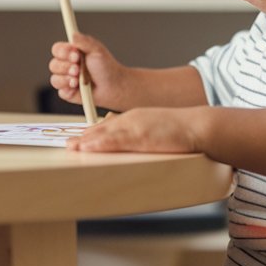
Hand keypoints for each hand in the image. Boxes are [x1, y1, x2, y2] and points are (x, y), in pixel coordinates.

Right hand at [48, 34, 124, 110]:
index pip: (57, 50)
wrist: (113, 85)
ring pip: (55, 80)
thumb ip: (84, 41)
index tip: (75, 55)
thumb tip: (72, 34)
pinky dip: (68, 91)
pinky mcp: (68, 93)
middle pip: (53, 65)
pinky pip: (61, 92)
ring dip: (66, 80)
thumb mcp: (97, 50)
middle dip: (65, 67)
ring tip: (79, 81)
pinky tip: (78, 90)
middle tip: (77, 69)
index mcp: (71, 53)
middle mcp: (66, 66)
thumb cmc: (106, 67)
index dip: (63, 52)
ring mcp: (66, 80)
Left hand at [67, 108, 203, 154]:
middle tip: (68, 145)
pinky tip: (90, 146)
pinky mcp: (142, 136)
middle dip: (84, 137)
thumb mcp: (156, 128)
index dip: (91, 133)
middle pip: (102, 128)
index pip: (108, 125)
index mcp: (134, 118)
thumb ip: (141, 133)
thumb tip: (131, 142)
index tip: (78, 140)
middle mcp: (131, 119)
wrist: (197, 125)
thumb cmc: (180, 129)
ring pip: (107, 133)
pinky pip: (118, 140)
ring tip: (73, 147)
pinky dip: (102, 143)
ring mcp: (136, 127)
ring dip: (88, 140)